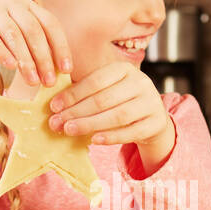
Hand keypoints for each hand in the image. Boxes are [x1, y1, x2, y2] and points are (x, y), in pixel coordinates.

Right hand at [0, 0, 72, 86]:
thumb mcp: (21, 44)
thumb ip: (37, 51)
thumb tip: (60, 74)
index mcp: (29, 6)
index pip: (50, 24)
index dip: (60, 46)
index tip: (67, 70)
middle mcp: (11, 3)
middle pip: (32, 29)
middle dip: (43, 57)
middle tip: (49, 81)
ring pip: (12, 33)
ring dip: (25, 59)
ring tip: (32, 81)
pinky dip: (1, 52)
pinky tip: (10, 67)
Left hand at [46, 61, 173, 159]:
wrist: (152, 117)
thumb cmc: (120, 102)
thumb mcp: (106, 90)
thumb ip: (84, 94)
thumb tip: (55, 106)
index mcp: (124, 69)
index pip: (95, 81)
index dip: (73, 95)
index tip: (53, 107)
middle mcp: (141, 82)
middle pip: (104, 99)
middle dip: (77, 112)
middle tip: (57, 123)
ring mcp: (151, 102)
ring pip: (118, 116)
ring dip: (91, 124)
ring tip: (70, 130)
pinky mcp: (156, 123)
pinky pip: (131, 132)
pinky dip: (111, 137)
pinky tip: (94, 140)